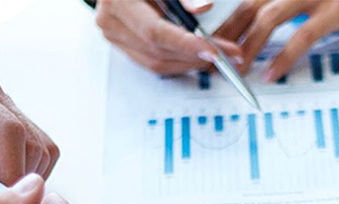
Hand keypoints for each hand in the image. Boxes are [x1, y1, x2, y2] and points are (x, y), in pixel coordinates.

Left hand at [0, 75, 59, 203]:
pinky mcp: (8, 121)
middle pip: (33, 142)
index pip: (10, 131)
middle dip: (20, 179)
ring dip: (27, 177)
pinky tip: (1, 182)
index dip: (13, 170)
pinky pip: (36, 150)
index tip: (4, 200)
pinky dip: (27, 172)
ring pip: (42, 148)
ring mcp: (3, 108)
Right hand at [94, 0, 242, 74]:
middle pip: (158, 52)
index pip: (155, 32)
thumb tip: (203, 8)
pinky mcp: (123, 45)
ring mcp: (115, 37)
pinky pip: (152, 62)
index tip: (213, 51)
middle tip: (227, 54)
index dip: (185, 44)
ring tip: (216, 54)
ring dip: (188, 63)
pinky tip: (197, 55)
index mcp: (118, 1)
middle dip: (195, 56)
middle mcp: (111, 23)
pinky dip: (177, 62)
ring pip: (156, 63)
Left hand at [215, 0, 338, 80]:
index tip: (207, 52)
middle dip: (226, 40)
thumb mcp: (305, 0)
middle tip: (213, 66)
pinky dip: (284, 56)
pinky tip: (271, 74)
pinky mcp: (336, 8)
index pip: (243, 6)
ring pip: (268, 20)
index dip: (222, 30)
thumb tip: (252, 38)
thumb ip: (280, 11)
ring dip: (248, 47)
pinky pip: (304, 34)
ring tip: (236, 72)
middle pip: (247, 10)